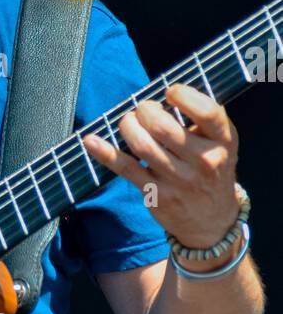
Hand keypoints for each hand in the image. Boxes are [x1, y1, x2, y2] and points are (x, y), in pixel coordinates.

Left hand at [81, 82, 240, 249]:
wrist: (212, 221)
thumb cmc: (211, 170)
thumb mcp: (221, 143)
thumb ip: (202, 119)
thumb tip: (162, 94)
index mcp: (224, 141)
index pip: (206, 112)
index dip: (183, 95)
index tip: (170, 92)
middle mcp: (204, 161)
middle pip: (163, 127)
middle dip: (145, 110)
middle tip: (143, 110)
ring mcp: (180, 181)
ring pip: (142, 145)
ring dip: (128, 126)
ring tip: (129, 122)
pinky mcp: (157, 195)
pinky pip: (126, 169)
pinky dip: (105, 152)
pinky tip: (90, 140)